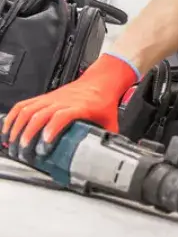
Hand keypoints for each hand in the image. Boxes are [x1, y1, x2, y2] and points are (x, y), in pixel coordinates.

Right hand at [1, 53, 138, 159]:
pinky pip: (24, 104)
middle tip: (24, 150)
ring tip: (13, 143)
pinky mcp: (44, 97)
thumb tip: (109, 155)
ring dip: (17, 127)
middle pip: (40, 115)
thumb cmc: (104, 100)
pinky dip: (13, 116)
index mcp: (80, 107)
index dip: (51, 130)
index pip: (62, 116)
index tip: (44, 144)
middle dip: (28, 134)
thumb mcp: (110, 121)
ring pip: (29, 110)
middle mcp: (63, 101)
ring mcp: (51, 98)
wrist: (101, 81)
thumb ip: (108, 139)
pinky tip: (8, 128)